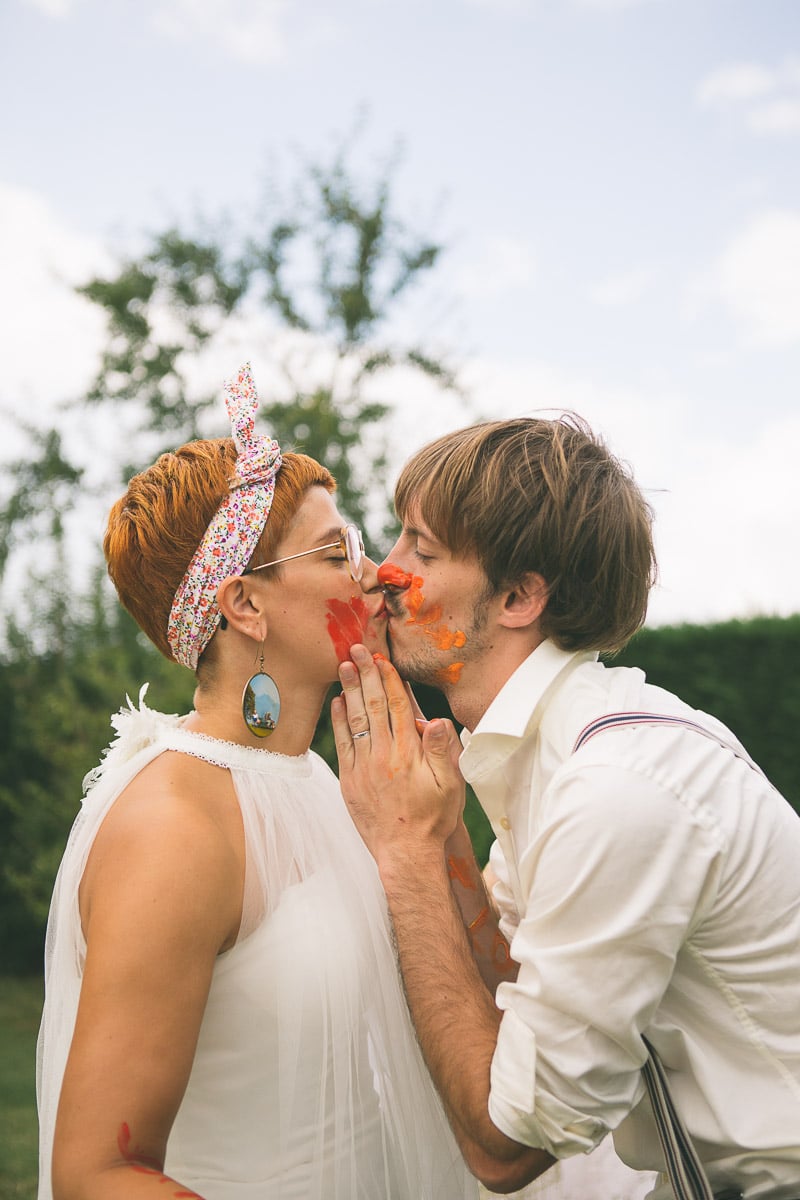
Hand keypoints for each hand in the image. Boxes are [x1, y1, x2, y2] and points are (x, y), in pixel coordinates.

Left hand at [332, 646, 465, 862]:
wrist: (404, 854)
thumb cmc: (432, 819)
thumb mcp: (450, 786)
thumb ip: (443, 751)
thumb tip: (437, 720)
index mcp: (409, 754)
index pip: (399, 707)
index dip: (390, 680)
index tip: (383, 660)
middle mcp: (384, 756)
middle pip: (374, 706)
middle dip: (366, 675)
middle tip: (357, 650)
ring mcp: (363, 768)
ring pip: (356, 721)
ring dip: (350, 691)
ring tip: (343, 666)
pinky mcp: (349, 780)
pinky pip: (342, 744)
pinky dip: (339, 721)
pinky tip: (337, 702)